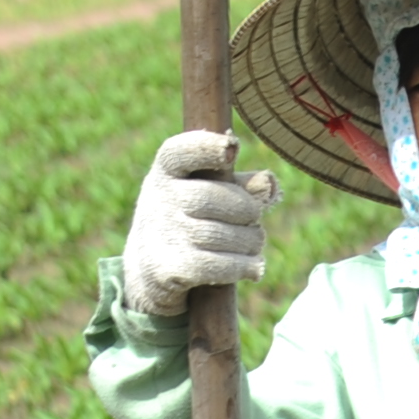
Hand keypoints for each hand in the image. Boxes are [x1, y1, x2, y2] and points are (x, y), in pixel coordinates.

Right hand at [124, 131, 274, 321]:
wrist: (150, 271)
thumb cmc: (190, 220)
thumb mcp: (210, 194)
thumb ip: (242, 185)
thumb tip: (269, 182)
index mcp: (167, 171)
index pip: (180, 152)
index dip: (205, 147)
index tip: (231, 148)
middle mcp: (157, 198)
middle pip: (212, 198)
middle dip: (247, 211)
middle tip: (254, 220)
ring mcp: (160, 234)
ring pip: (220, 235)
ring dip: (250, 242)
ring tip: (254, 244)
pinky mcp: (165, 269)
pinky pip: (217, 265)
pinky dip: (242, 266)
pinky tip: (253, 268)